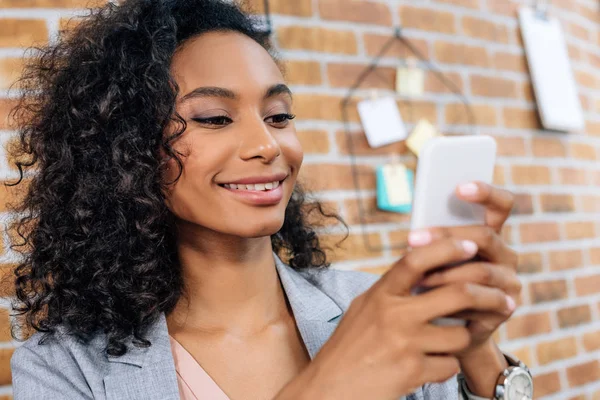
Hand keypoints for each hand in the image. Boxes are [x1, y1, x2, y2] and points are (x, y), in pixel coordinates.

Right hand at [276, 238, 511, 399]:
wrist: (329, 389)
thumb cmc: (347, 348)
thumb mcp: (364, 310)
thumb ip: (391, 291)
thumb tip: (421, 270)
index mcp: (380, 294)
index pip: (417, 260)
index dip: (448, 248)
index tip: (471, 245)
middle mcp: (393, 314)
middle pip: (455, 293)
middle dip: (487, 295)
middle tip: (504, 298)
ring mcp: (404, 343)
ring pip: (459, 335)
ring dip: (461, 339)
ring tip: (450, 342)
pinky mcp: (412, 371)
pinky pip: (449, 365)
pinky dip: (445, 366)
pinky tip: (430, 366)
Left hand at [408, 182, 518, 350]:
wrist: (442, 326)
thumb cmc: (432, 281)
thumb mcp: (431, 257)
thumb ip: (432, 240)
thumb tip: (415, 231)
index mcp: (489, 233)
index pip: (501, 205)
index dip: (485, 193)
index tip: (459, 187)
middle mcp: (505, 254)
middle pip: (485, 236)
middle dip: (445, 236)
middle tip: (411, 239)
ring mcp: (509, 281)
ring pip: (481, 270)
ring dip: (445, 273)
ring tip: (417, 278)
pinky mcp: (505, 307)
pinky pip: (482, 301)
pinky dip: (454, 301)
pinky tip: (432, 302)